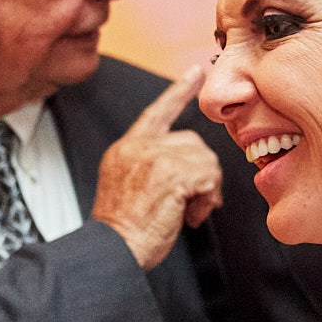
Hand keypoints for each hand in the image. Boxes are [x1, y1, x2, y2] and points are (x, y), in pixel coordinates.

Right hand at [92, 67, 223, 269]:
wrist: (113, 248)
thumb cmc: (125, 230)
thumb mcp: (130, 186)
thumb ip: (153, 167)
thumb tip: (191, 171)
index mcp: (126, 148)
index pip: (157, 112)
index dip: (179, 92)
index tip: (196, 73)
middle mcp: (138, 147)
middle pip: (193, 142)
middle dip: (201, 173)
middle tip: (192, 205)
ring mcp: (155, 158)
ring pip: (205, 159)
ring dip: (206, 190)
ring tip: (188, 213)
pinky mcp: (171, 173)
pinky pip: (209, 176)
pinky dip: (208, 198)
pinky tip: (192, 216)